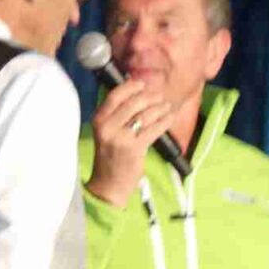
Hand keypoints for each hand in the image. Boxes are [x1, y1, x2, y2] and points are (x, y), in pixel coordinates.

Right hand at [87, 77, 178, 206]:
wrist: (108, 184)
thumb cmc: (110, 155)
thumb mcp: (106, 132)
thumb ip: (116, 113)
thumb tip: (135, 90)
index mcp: (99, 120)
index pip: (115, 95)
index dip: (131, 86)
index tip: (142, 84)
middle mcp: (107, 127)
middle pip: (134, 102)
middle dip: (151, 97)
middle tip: (159, 97)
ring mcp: (121, 138)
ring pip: (146, 114)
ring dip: (160, 108)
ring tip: (166, 106)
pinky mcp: (134, 148)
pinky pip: (154, 129)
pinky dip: (165, 121)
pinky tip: (169, 118)